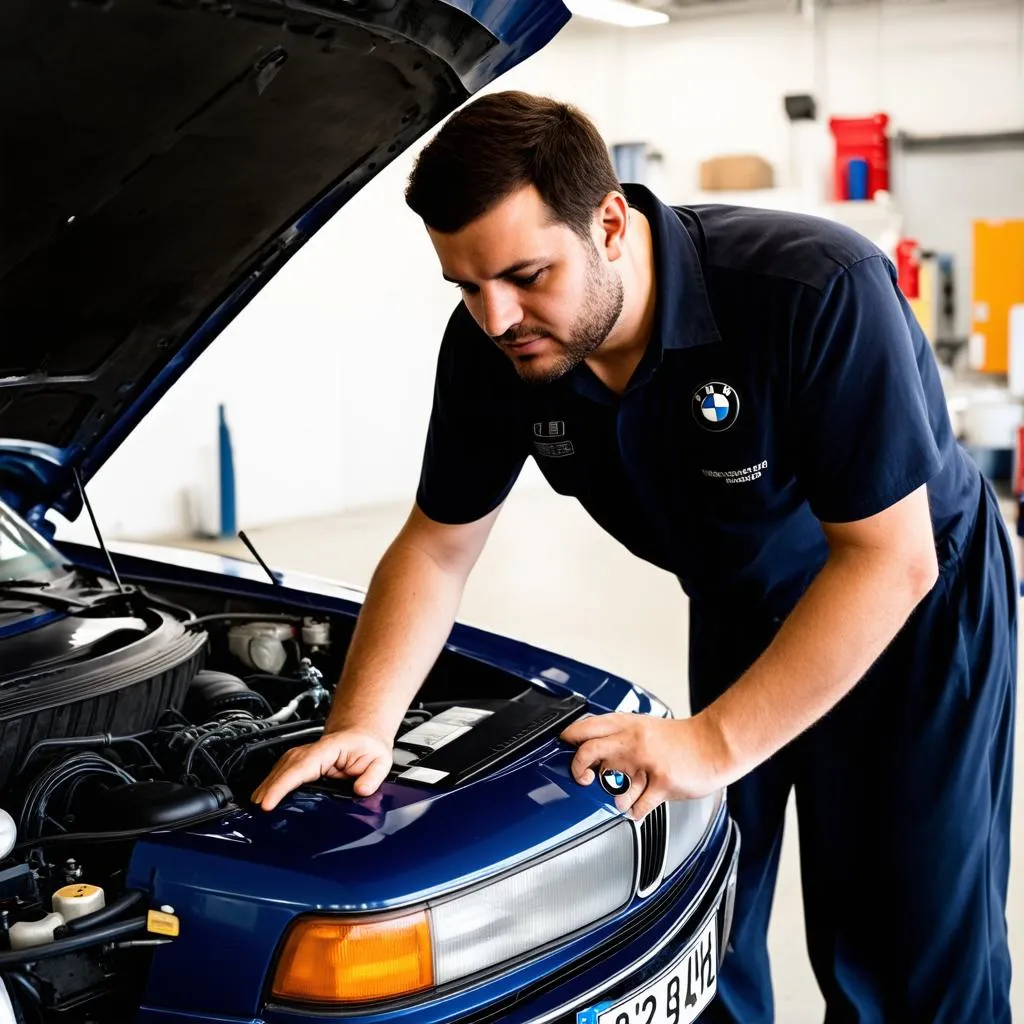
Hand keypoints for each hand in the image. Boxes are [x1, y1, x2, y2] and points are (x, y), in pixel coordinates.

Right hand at [251, 729, 392, 810]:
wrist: (364, 735)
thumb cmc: (369, 747)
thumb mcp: (380, 761)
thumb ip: (373, 776)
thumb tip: (361, 790)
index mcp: (329, 749)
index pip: (300, 767)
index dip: (283, 785)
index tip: (269, 800)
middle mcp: (313, 750)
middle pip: (285, 768)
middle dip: (270, 788)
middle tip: (259, 808)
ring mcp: (306, 754)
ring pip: (281, 768)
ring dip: (268, 785)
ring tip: (258, 804)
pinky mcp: (303, 761)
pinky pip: (284, 770)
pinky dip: (273, 782)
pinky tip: (266, 795)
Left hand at [559, 713, 729, 820]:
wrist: (715, 744)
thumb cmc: (681, 739)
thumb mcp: (644, 727)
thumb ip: (619, 736)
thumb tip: (591, 749)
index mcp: (627, 724)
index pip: (586, 727)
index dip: (569, 738)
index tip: (565, 748)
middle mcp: (633, 741)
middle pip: (588, 751)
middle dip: (578, 769)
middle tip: (585, 778)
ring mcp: (647, 763)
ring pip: (611, 786)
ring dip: (615, 796)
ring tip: (627, 793)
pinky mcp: (662, 783)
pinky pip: (637, 806)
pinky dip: (635, 811)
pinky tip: (641, 805)